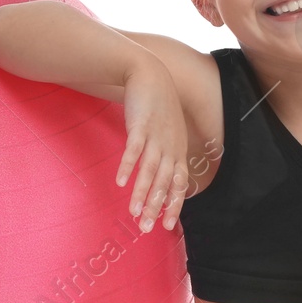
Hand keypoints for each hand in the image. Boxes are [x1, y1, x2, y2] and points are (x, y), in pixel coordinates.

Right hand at [116, 58, 188, 231]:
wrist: (150, 74)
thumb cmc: (158, 106)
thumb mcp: (169, 132)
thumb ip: (166, 153)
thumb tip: (160, 174)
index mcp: (178, 151)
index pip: (179, 184)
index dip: (174, 205)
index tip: (167, 226)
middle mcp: (170, 147)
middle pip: (164, 182)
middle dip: (156, 207)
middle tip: (146, 228)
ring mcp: (156, 137)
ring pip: (150, 170)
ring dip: (142, 193)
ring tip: (134, 212)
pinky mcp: (140, 126)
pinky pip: (134, 150)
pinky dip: (128, 166)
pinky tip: (121, 182)